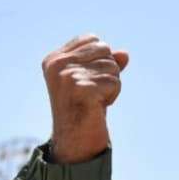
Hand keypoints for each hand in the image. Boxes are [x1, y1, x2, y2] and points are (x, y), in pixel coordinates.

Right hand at [42, 34, 129, 163]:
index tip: (88, 81)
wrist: (76, 140)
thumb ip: (106, 63)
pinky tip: (97, 106)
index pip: (93, 39)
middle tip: (93, 92)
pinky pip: (115, 82)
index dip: (100, 59)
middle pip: (104, 49)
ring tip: (94, 100)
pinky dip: (112, 95)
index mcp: (54, 59)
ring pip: (112, 66)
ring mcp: (68, 76)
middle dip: (107, 71)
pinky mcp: (82, 88)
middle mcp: (57, 65)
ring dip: (110, 85)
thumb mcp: (93, 80)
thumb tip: (125, 54)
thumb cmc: (84, 107)